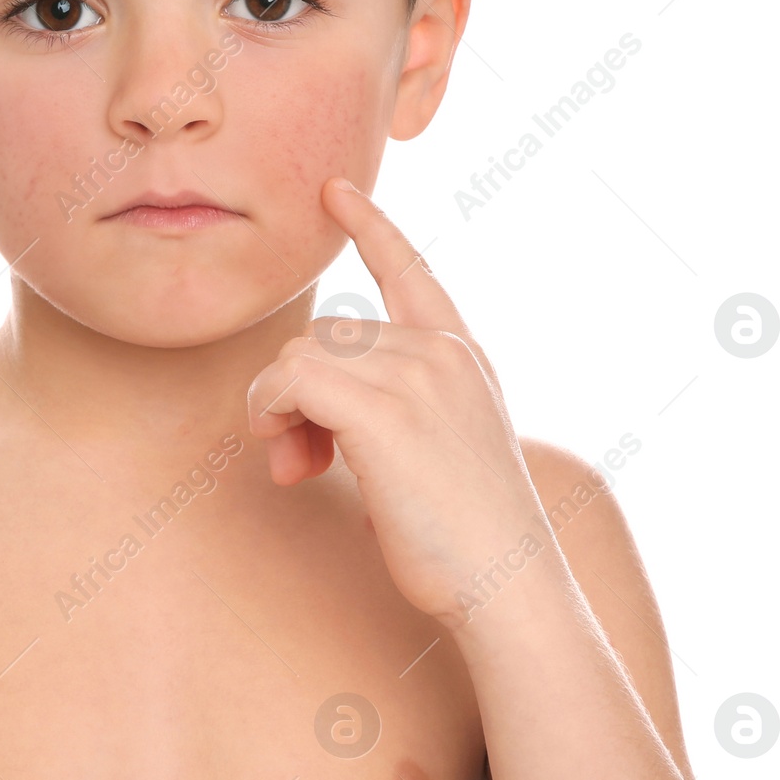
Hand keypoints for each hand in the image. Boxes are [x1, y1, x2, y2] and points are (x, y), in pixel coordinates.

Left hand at [247, 177, 545, 623]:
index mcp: (463, 356)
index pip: (410, 272)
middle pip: (325, 334)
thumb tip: (299, 403)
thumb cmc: (464, 538)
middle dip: (296, 393)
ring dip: (280, 411)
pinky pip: (289, 380)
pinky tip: (286, 454)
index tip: (332, 191)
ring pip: (301, 357)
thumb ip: (385, 404)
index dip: (370, 228)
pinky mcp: (385, 411)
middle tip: (296, 459)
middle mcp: (442, 353)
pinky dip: (270, 412)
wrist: (509, 589)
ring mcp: (418, 376)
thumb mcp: (436, 449)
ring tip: (300, 468)